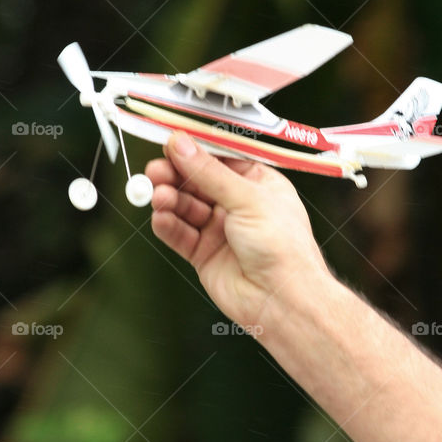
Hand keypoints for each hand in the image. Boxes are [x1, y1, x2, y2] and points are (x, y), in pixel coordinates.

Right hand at [145, 131, 330, 328]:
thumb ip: (210, 173)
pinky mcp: (204, 253)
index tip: (170, 140)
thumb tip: (183, 146)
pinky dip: (168, 224)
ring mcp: (220, 229)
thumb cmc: (285, 249)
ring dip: (169, 199)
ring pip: (185, 206)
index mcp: (258, 183)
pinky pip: (179, 233)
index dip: (195, 149)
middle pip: (197, 180)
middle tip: (156, 170)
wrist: (283, 301)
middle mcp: (237, 204)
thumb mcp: (248, 199)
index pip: (220, 157)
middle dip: (175, 174)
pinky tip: (161, 217)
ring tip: (159, 196)